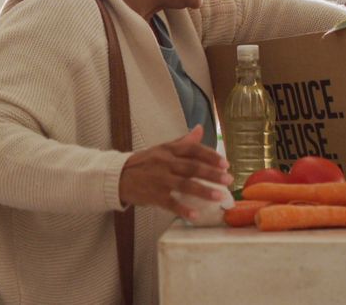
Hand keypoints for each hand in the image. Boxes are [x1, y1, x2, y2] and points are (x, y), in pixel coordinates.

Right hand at [118, 125, 232, 219]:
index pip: (192, 149)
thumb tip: (200, 128)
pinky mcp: (153, 195)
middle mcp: (164, 163)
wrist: (117, 176)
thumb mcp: (162, 149)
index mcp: (168, 150)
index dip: (210, 156)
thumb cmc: (144, 163)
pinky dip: (183, 209)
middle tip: (228, 179)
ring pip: (184, 184)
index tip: (225, 163)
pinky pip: (170, 203)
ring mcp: (158, 179)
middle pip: (191, 167)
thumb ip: (183, 141)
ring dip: (203, 191)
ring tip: (219, 196)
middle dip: (211, 173)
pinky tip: (195, 215)